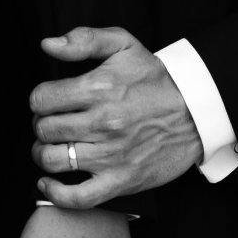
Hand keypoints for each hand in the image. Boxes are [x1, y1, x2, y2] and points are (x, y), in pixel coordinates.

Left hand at [31, 27, 203, 207]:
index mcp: (99, 87)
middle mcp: (103, 122)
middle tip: (53, 122)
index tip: (50, 101)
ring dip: (44, 154)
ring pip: (53, 161)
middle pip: (44, 130)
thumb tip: (48, 44)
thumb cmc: (156, 79)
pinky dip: (56, 194)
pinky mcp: (122, 180)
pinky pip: (78, 197)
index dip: (40, 99)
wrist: (197, 111)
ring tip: (52, 147)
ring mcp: (111, 155)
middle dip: (42, 125)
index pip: (41, 99)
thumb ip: (83, 39)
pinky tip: (48, 183)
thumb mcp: (124, 44)